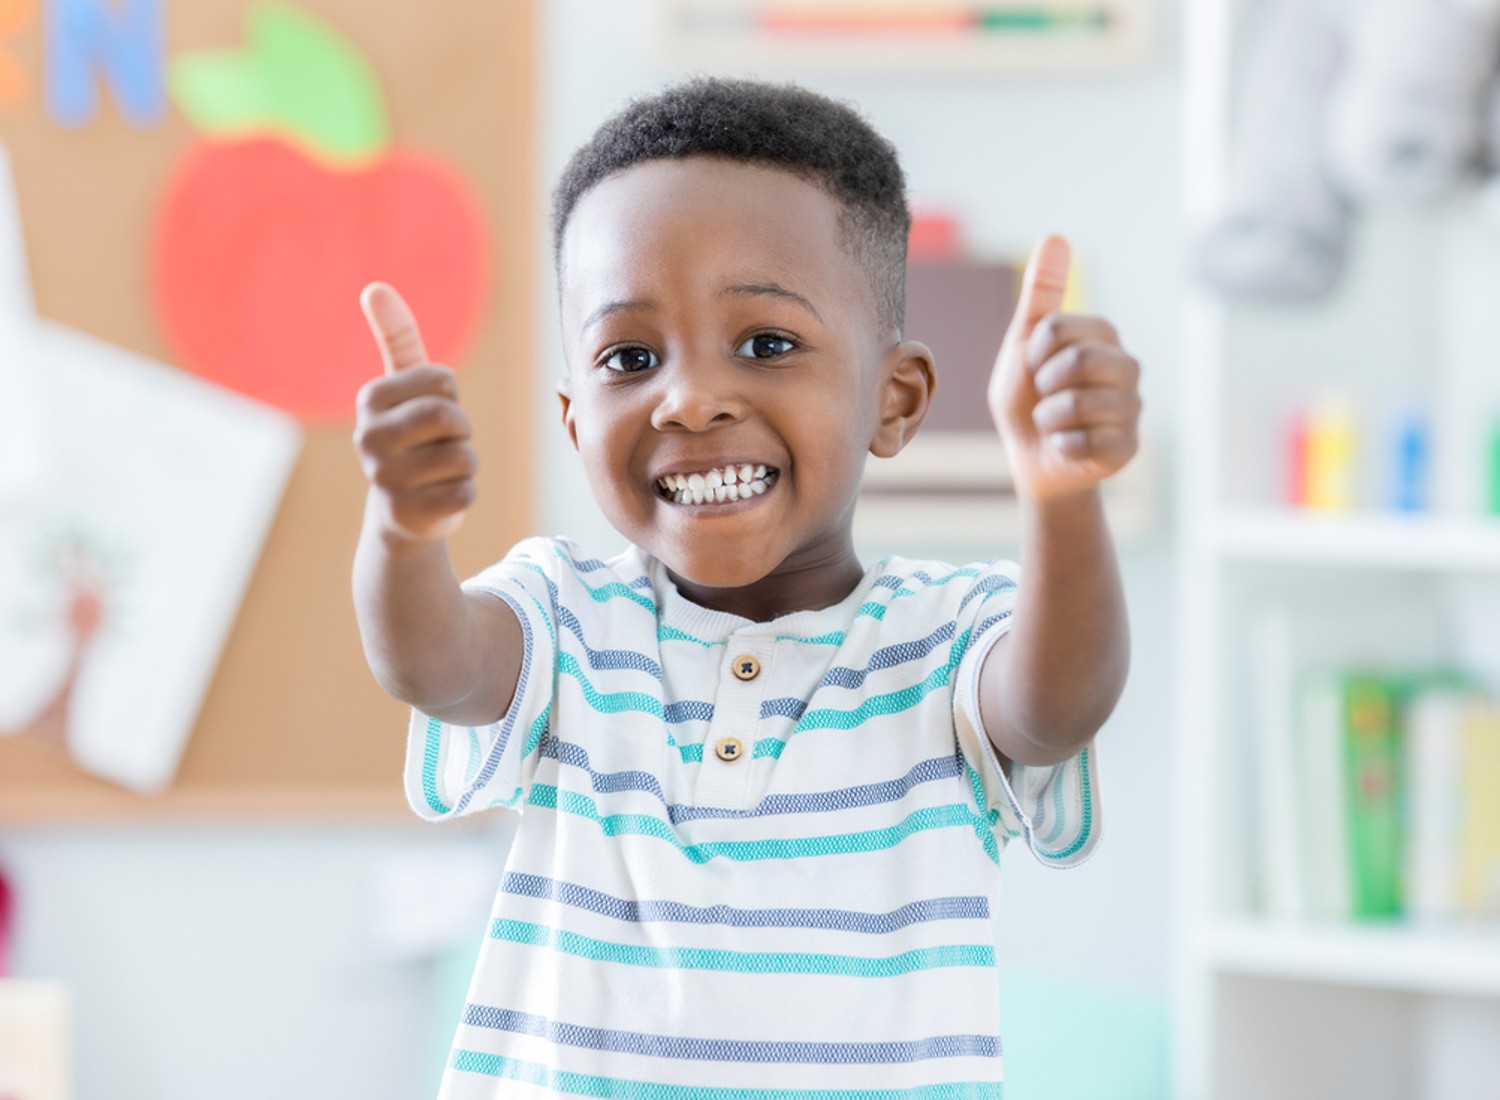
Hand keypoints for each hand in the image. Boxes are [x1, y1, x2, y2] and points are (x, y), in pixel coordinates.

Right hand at [353, 283, 476, 541]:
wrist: (401, 510)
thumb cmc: (412, 436)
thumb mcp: (406, 386)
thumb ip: (397, 336)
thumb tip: (375, 287)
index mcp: (370, 399)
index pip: (444, 382)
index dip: (449, 398)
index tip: (428, 415)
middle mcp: (368, 438)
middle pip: (451, 418)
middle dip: (459, 431)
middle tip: (438, 444)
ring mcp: (386, 479)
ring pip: (463, 457)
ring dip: (464, 464)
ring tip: (437, 472)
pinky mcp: (409, 515)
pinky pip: (466, 491)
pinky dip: (463, 494)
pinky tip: (437, 498)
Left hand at [987, 236, 1141, 502]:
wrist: (1031, 457)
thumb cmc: (1028, 396)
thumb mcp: (1025, 341)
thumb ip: (1042, 293)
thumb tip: (1056, 236)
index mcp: (1104, 335)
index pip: (1059, 329)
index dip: (1034, 354)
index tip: (1035, 367)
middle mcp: (1127, 367)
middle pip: (1079, 360)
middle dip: (1044, 384)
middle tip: (1045, 397)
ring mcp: (1132, 408)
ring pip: (1078, 405)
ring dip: (1048, 419)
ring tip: (1053, 423)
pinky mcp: (1128, 446)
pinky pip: (1085, 442)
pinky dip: (1061, 446)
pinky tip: (1066, 446)